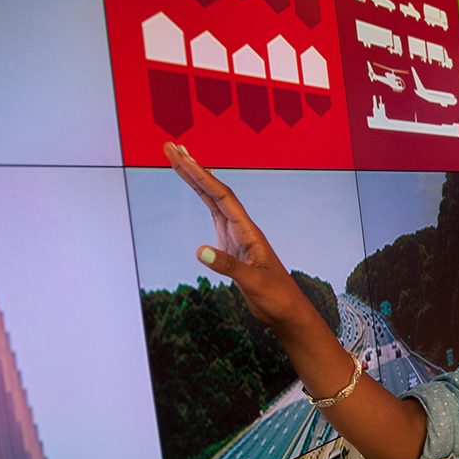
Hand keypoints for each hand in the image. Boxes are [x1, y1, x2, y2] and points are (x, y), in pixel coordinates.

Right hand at [163, 142, 308, 328]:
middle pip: (214, 190)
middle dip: (192, 169)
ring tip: (178, 158)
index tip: (181, 157)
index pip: (221, 196)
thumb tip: (200, 251)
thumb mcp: (252, 282)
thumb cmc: (276, 297)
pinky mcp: (231, 246)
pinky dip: (203, 199)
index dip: (200, 176)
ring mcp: (236, 236)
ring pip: (213, 200)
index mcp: (248, 231)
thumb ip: (228, 266)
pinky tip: (196, 189)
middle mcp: (242, 228)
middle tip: (170, 146)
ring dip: (196, 179)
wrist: (287, 312)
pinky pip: (214, 215)